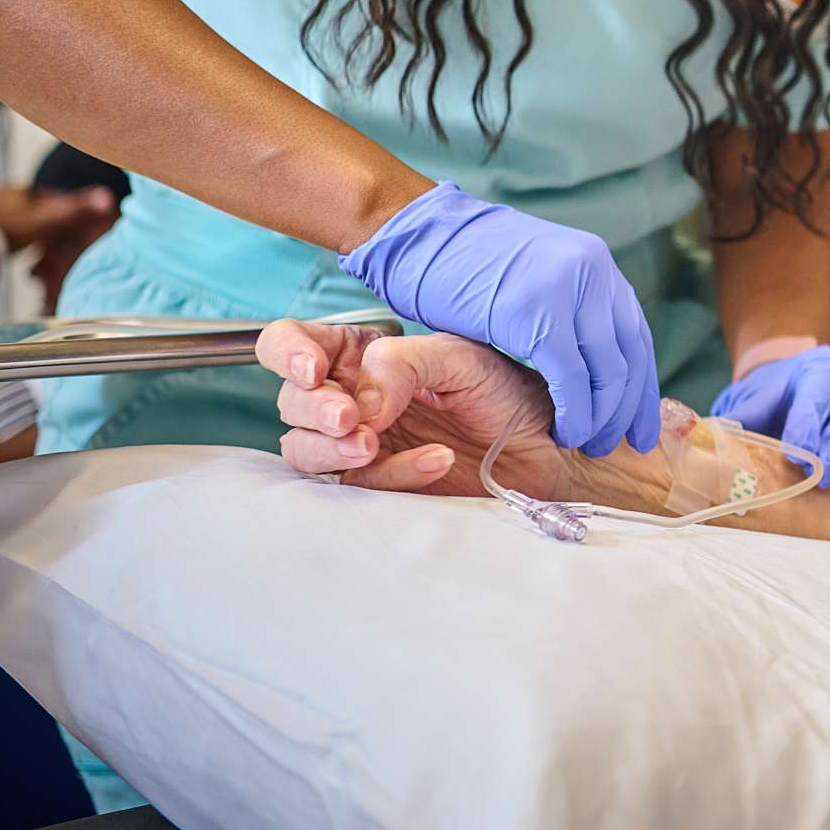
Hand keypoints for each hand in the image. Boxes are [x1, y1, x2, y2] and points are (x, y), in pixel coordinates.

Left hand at [0, 183, 118, 255]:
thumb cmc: (7, 231)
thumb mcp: (48, 219)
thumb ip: (76, 209)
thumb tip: (106, 197)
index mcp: (12, 188)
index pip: (39, 193)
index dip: (51, 207)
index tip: (56, 221)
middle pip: (16, 203)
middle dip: (27, 216)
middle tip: (35, 235)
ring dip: (6, 225)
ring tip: (14, 243)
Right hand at [255, 319, 568, 498]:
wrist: (542, 446)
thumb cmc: (504, 392)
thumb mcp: (460, 358)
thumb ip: (403, 364)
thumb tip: (362, 401)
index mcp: (360, 355)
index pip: (292, 344)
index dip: (287, 353)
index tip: (312, 370)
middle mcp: (350, 398)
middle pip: (292, 402)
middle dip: (315, 410)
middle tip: (350, 418)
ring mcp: (359, 444)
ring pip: (305, 450)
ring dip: (333, 448)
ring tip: (375, 443)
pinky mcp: (379, 484)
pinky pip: (360, 485)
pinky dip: (394, 473)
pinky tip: (435, 459)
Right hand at [340, 182, 658, 457]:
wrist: (419, 235)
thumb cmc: (464, 263)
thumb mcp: (536, 274)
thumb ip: (571, 307)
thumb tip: (597, 360)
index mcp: (595, 264)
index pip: (636, 335)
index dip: (642, 385)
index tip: (642, 424)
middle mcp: (592, 273)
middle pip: (630, 356)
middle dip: (627, 408)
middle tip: (616, 443)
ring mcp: (568, 291)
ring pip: (608, 372)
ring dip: (602, 416)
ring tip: (589, 442)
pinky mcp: (538, 315)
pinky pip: (572, 379)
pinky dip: (575, 412)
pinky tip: (566, 431)